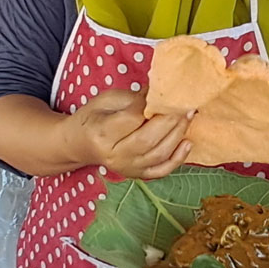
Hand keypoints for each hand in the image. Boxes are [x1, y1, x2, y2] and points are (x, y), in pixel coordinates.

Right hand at [65, 89, 191, 179]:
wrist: (80, 144)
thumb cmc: (93, 118)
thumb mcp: (105, 100)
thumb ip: (132, 98)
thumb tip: (160, 94)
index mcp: (101, 133)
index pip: (132, 119)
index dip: (151, 105)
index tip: (164, 92)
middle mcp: (114, 155)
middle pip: (148, 139)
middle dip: (170, 120)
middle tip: (184, 104)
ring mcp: (127, 168)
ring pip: (159, 154)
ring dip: (178, 135)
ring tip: (188, 116)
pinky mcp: (137, 175)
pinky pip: (161, 171)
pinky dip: (178, 159)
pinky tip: (187, 143)